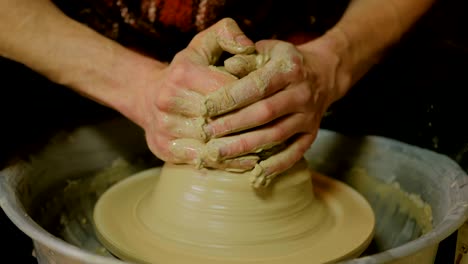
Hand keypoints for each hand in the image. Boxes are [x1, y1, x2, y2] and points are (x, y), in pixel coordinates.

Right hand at [135, 18, 260, 170]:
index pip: (227, 90)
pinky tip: (249, 161)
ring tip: (270, 147)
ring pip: (212, 142)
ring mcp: (164, 126)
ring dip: (242, 148)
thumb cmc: (187, 70)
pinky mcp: (163, 148)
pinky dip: (227, 163)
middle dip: (250, 125)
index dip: (251, 98)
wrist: (147, 96)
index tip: (272, 102)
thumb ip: (227, 34)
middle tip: (277, 129)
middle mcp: (168, 99)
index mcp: (182, 72)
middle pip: (220, 118)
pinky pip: (202, 159)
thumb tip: (248, 47)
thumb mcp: (204, 45)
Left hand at [203, 39, 344, 186]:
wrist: (323, 75)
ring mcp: (309, 117)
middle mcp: (302, 93)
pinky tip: (254, 173)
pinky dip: (275, 165)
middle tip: (206, 133)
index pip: (256, 86)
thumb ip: (247, 57)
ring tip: (219, 153)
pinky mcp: (311, 135)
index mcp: (288, 69)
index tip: (205, 108)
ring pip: (276, 135)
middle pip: (264, 113)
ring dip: (246, 146)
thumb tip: (228, 66)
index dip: (230, 98)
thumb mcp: (268, 50)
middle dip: (233, 125)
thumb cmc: (284, 62)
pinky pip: (294, 153)